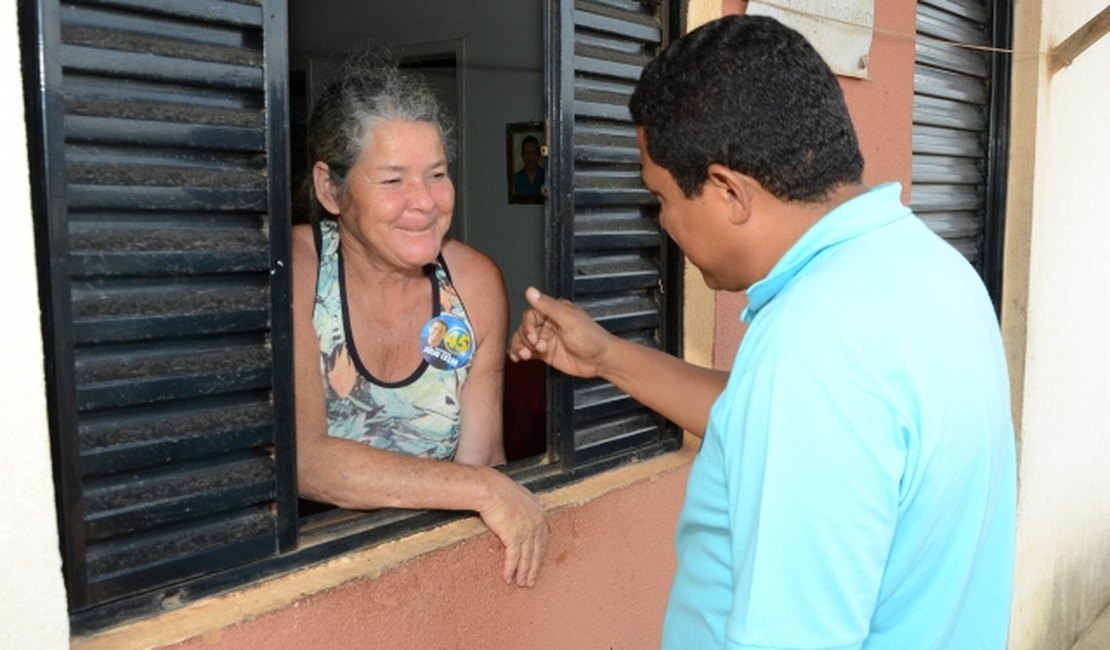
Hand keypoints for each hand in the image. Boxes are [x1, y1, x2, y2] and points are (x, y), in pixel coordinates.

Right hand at [477, 469, 548, 586]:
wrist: (491, 489)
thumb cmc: (502, 490)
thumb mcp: (522, 497)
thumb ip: (528, 509)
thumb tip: (529, 512)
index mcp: (540, 515)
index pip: (543, 542)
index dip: (539, 556)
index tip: (536, 566)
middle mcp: (536, 525)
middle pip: (537, 553)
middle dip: (534, 570)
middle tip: (530, 582)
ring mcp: (526, 532)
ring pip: (527, 559)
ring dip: (523, 574)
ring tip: (521, 584)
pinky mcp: (513, 537)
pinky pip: (513, 558)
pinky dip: (510, 569)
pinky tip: (508, 579)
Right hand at [509, 287, 612, 378]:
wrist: (601, 361)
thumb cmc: (591, 338)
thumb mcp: (569, 320)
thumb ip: (548, 306)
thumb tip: (530, 291)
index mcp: (554, 310)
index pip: (531, 314)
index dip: (528, 326)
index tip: (533, 337)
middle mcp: (548, 323)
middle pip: (525, 327)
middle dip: (526, 338)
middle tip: (537, 347)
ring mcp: (546, 338)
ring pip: (523, 339)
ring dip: (521, 347)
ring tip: (526, 356)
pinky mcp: (545, 352)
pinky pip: (528, 351)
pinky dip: (520, 354)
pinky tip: (519, 358)